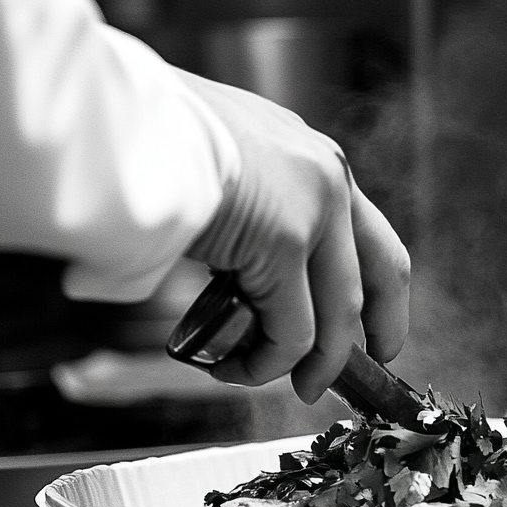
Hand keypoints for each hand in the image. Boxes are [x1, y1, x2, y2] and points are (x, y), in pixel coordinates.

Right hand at [179, 72, 409, 402]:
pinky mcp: (282, 243)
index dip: (380, 290)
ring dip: (308, 364)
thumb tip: (233, 262)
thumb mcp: (222, 165)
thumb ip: (248, 206)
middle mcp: (328, 178)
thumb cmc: (147, 140)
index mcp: (313, 156)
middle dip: (378, 331)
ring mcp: (312, 210)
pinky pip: (290, 331)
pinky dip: (264, 364)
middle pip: (385, 272)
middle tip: (351, 373)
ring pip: (336, 316)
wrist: (121, 122)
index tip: (376, 329)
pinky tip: (230, 368)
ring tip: (277, 385)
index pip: (370, 231)